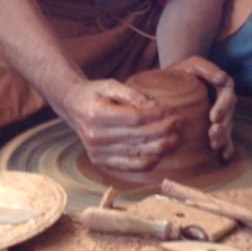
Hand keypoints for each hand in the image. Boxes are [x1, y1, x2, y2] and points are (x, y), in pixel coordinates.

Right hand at [57, 78, 179, 172]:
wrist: (72, 106)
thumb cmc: (94, 93)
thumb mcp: (110, 85)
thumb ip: (131, 94)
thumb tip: (154, 106)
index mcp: (97, 115)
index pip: (135, 118)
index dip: (157, 115)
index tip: (172, 111)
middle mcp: (96, 136)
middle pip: (138, 137)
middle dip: (163, 130)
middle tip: (179, 122)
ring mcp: (97, 152)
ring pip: (136, 153)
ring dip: (160, 146)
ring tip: (175, 138)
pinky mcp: (99, 161)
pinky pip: (129, 165)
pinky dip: (147, 161)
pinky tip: (160, 152)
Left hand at [168, 56, 235, 160]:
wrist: (176, 78)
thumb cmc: (184, 70)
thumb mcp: (194, 63)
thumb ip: (207, 68)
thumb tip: (222, 78)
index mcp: (223, 86)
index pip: (226, 97)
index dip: (222, 107)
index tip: (213, 117)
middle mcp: (224, 101)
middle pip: (228, 115)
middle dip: (222, 126)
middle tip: (213, 134)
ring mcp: (221, 114)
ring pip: (226, 127)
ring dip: (223, 137)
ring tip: (214, 145)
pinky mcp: (216, 125)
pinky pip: (225, 137)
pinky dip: (227, 147)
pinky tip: (225, 157)